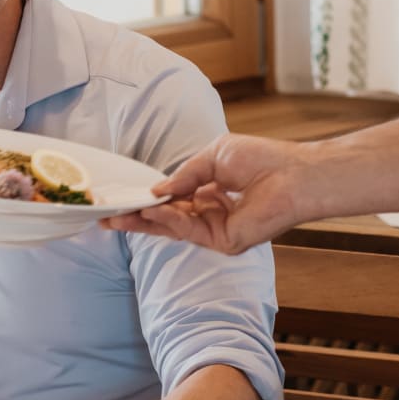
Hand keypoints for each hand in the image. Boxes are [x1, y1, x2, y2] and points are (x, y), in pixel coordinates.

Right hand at [102, 134, 307, 253]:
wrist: (292, 174)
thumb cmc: (261, 159)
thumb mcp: (212, 157)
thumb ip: (183, 176)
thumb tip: (155, 191)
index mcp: (209, 192)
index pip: (171, 200)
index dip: (147, 198)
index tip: (120, 197)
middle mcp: (210, 213)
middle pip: (166, 219)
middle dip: (136, 217)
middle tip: (106, 216)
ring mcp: (215, 229)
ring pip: (172, 228)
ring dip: (145, 220)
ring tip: (117, 215)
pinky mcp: (223, 242)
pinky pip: (188, 231)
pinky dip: (168, 220)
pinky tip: (151, 209)